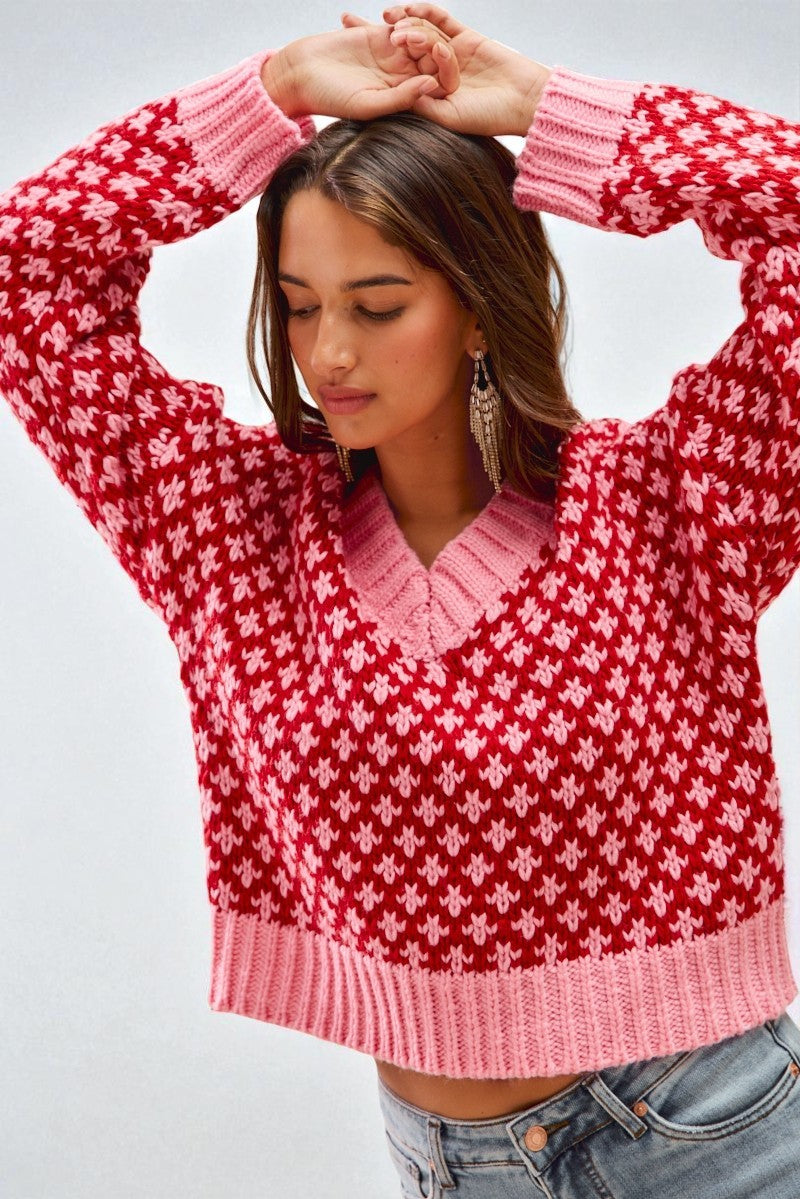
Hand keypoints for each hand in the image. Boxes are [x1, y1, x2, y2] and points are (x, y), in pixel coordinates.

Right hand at [262, 20, 455, 119]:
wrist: (302, 75)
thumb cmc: (331, 98)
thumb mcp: (367, 103)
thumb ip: (402, 97)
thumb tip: (434, 85)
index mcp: (406, 98)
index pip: (439, 83)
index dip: (445, 68)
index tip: (435, 55)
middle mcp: (404, 77)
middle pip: (434, 57)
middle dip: (430, 43)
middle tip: (408, 38)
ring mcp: (394, 55)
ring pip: (421, 37)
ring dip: (416, 28)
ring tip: (395, 31)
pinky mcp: (381, 35)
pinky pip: (404, 22)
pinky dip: (403, 16)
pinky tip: (390, 16)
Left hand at [355, 3, 553, 136]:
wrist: (523, 101)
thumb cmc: (488, 117)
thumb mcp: (448, 117)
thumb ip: (421, 103)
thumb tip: (393, 97)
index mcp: (427, 93)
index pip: (391, 75)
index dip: (368, 64)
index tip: (342, 54)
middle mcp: (436, 73)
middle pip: (398, 50)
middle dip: (372, 35)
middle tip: (346, 22)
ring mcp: (451, 53)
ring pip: (419, 32)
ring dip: (401, 23)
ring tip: (384, 17)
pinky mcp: (467, 38)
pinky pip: (442, 20)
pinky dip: (426, 12)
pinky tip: (408, 7)